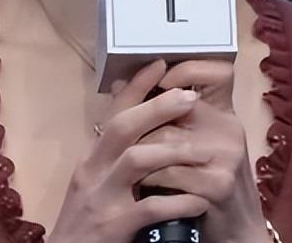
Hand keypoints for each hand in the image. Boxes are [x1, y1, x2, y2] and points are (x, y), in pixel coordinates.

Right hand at [47, 59, 209, 242]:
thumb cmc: (87, 221)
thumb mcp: (95, 181)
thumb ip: (114, 152)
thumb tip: (136, 117)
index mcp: (91, 157)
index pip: (113, 112)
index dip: (136, 86)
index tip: (161, 64)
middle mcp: (92, 170)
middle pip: (123, 127)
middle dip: (157, 108)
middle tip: (190, 97)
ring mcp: (101, 198)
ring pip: (137, 160)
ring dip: (174, 152)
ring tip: (205, 153)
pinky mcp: (113, 227)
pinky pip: (149, 207)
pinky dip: (177, 202)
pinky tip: (198, 202)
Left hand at [135, 58, 270, 242]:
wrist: (234, 230)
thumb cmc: (203, 181)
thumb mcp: (190, 141)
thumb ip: (163, 113)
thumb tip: (118, 83)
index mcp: (224, 111)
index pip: (218, 70)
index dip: (189, 68)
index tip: (162, 77)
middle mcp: (229, 127)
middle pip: (175, 105)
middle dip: (142, 121)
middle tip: (124, 135)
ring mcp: (227, 155)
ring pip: (165, 138)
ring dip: (138, 152)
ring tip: (127, 163)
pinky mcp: (217, 184)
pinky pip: (167, 172)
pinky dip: (147, 179)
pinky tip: (141, 185)